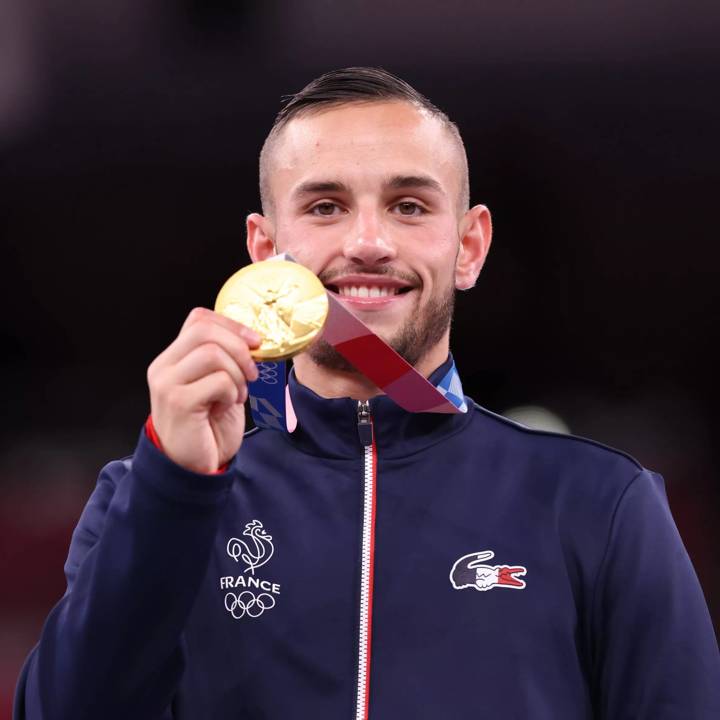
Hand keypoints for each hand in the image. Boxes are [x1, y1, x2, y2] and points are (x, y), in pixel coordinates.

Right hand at [147, 307, 260, 473]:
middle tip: (252, 372)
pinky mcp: (179, 402)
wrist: (193, 467)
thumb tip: (252, 339)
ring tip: (237, 394)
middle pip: (205, 331)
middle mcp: (163, 367)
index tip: (255, 341)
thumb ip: (223, 360)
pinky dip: (232, 392)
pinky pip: (218, 381)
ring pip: (213, 354)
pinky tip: (227, 406)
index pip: (198, 319)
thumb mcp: (216, 385)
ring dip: (236, 374)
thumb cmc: (207, 427)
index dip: (231, 324)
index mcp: (172, 358)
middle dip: (239, 348)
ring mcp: (167, 384)